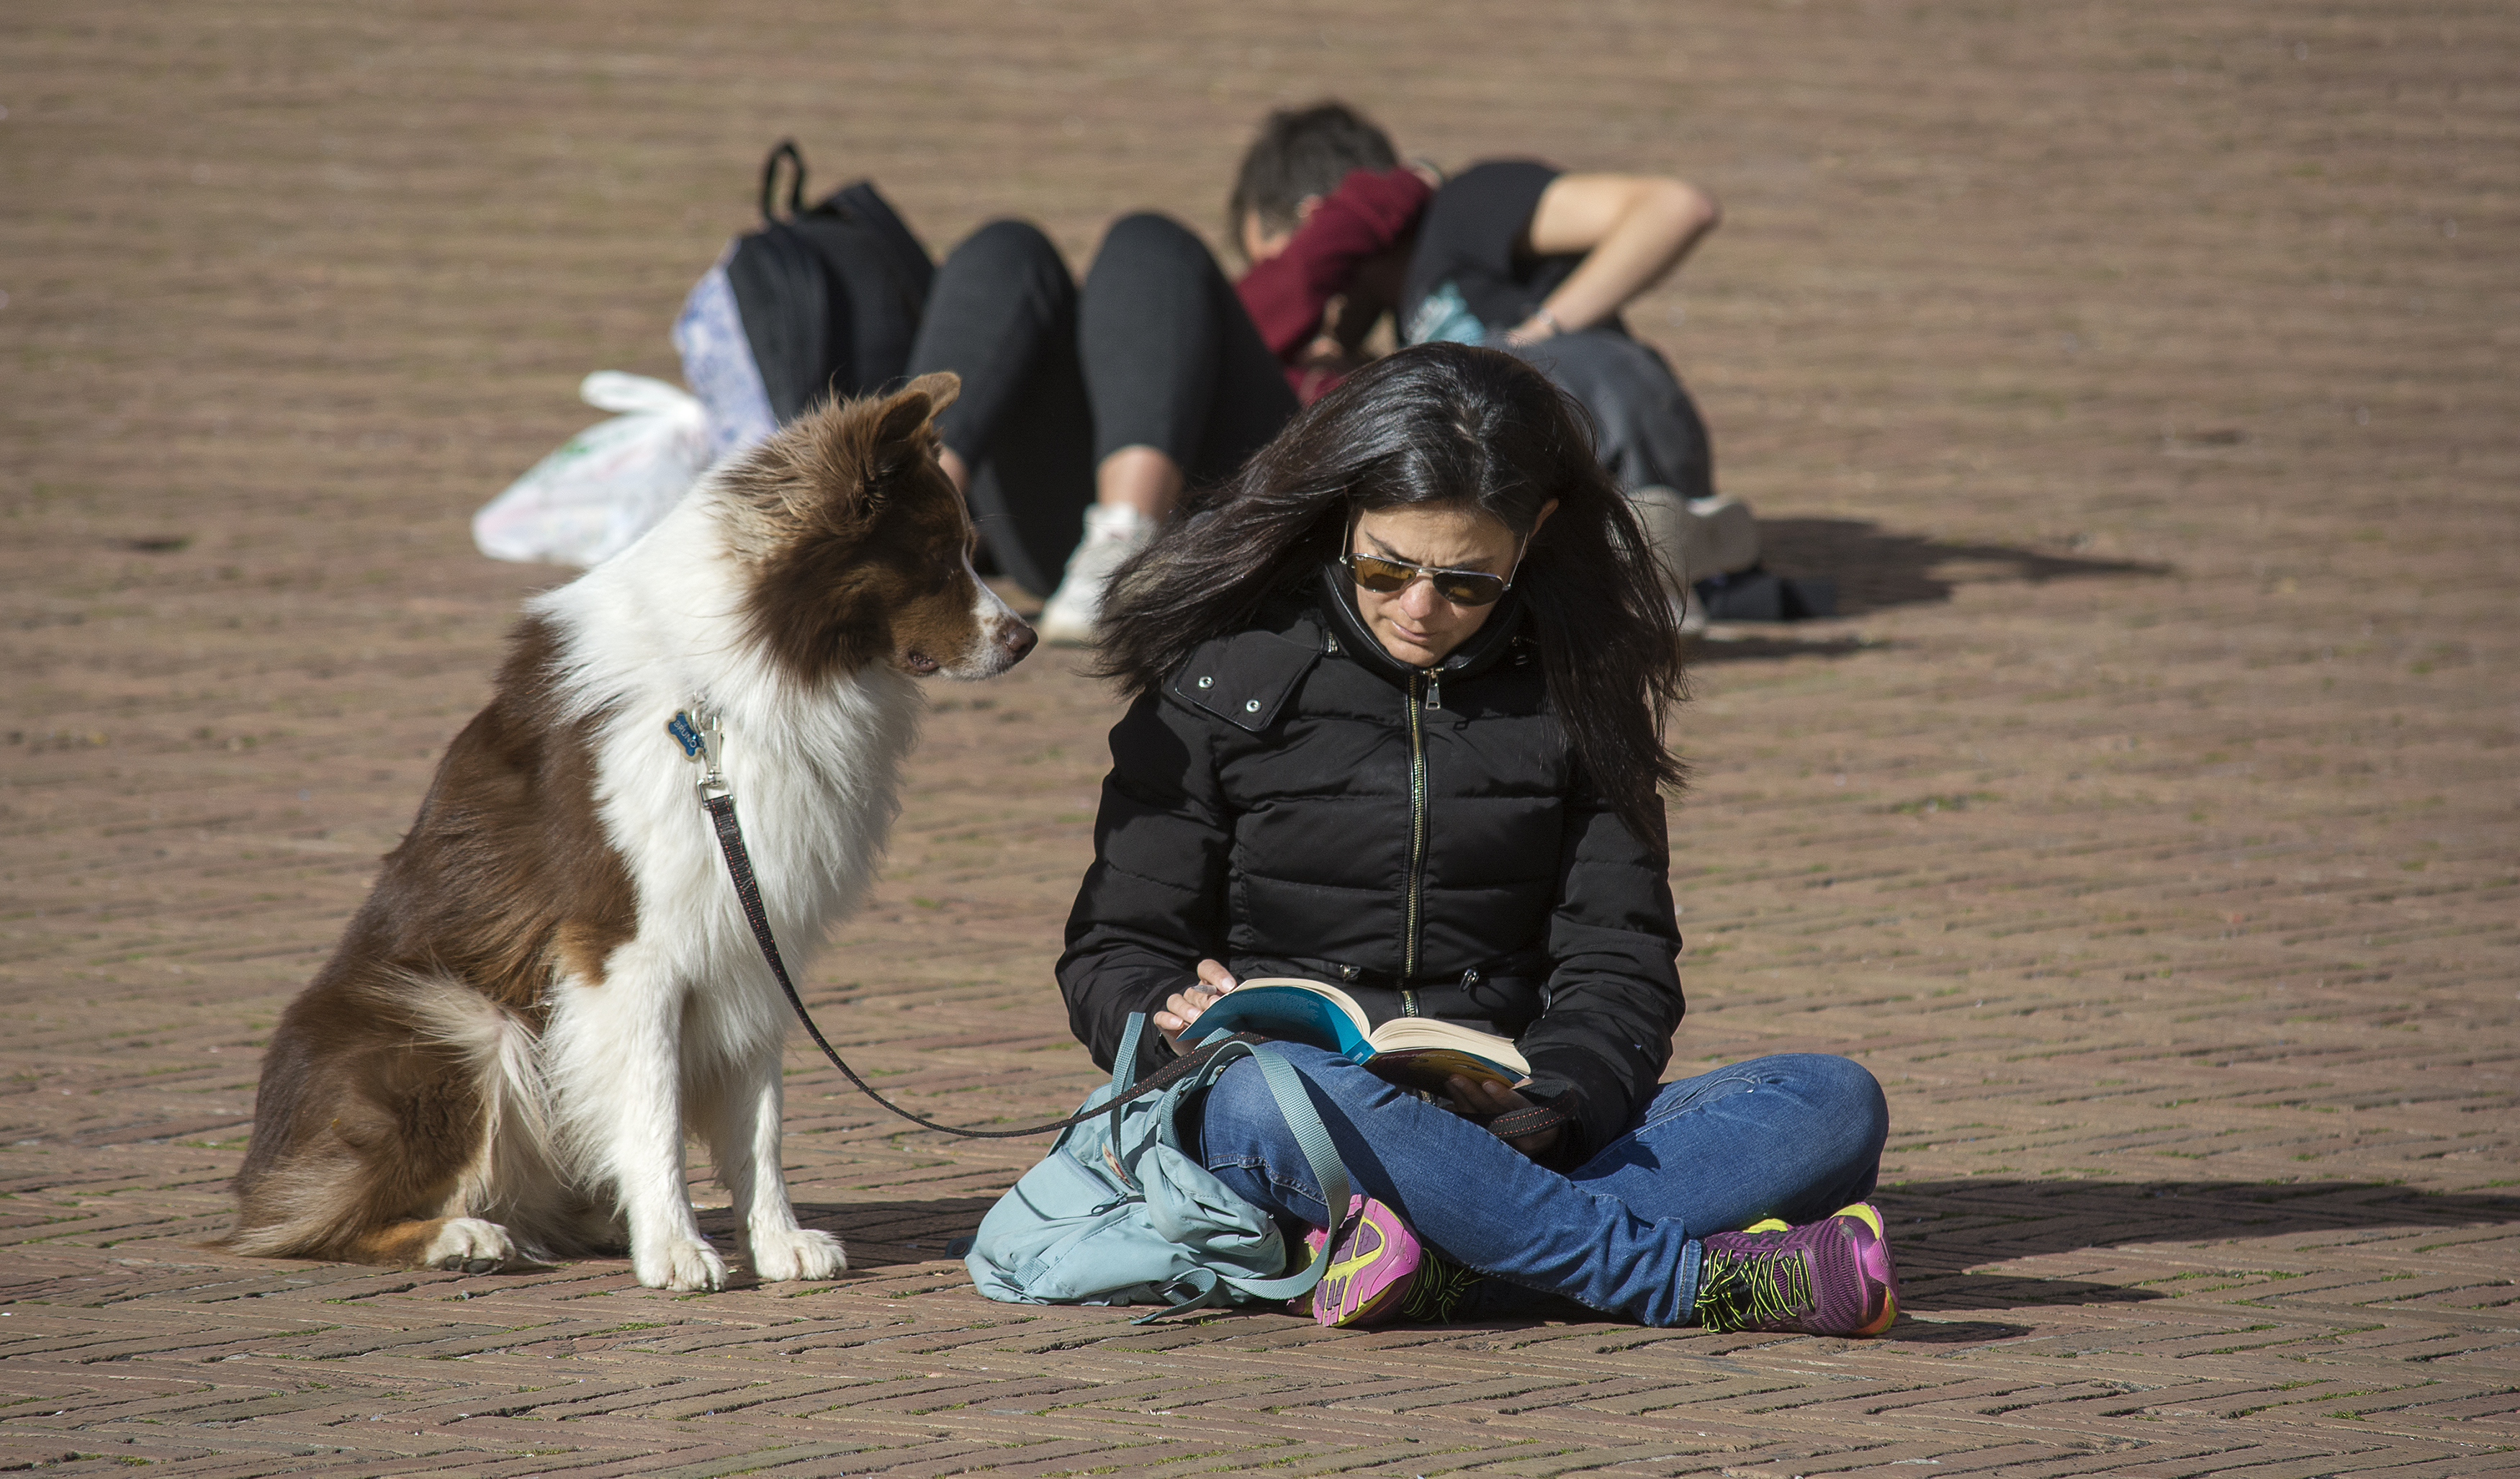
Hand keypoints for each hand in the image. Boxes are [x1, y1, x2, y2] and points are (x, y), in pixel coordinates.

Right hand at [1153, 960, 1238, 1050]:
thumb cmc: (1227, 1030)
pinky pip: (1161, 1017)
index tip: (1230, 987)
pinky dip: (1168, 1019)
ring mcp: (1179, 1010)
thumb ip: (1239, 1006)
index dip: (1217, 974)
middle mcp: (1194, 995)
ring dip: (1186, 1009)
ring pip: (1176, 1001)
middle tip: (1216, 1006)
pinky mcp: (1167, 1025)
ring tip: (1197, 1018)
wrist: (1210, 1055)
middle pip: (1196, 990)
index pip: (1208, 969)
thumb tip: (1251, 1001)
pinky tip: (1178, 1024)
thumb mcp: (1236, 1017)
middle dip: (1207, 999)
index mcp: (1210, 987)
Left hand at [1445, 1075, 1563, 1159]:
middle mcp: (1523, 1137)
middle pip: (1494, 1113)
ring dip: (1462, 1101)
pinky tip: (1449, 1106)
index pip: (1519, 1106)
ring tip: (1451, 1084)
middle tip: (1456, 1078)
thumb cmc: (1539, 1112)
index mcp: (1539, 1121)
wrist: (1543, 1140)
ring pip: (1480, 1121)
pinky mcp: (1494, 1149)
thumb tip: (1509, 1081)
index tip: (1487, 1083)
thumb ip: (1525, 1090)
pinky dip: (1461, 1117)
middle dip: (1473, 1094)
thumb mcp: (1539, 1099)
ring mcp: (1507, 1145)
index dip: (1503, 1095)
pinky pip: (1473, 1130)